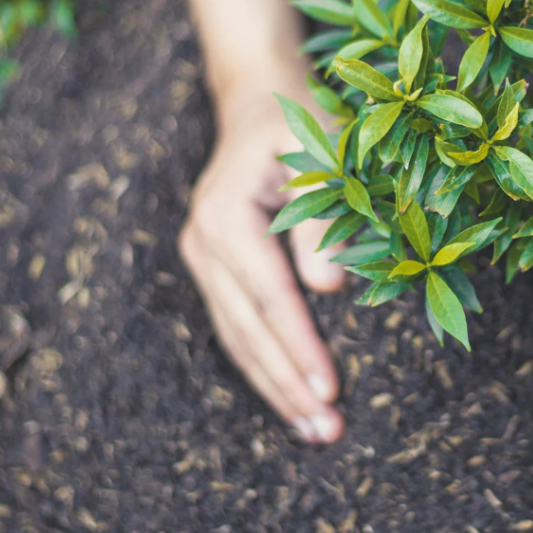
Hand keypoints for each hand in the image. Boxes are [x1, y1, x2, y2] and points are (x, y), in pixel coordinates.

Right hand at [179, 76, 346, 442]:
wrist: (258, 101)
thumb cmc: (301, 121)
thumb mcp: (322, 152)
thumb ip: (323, 218)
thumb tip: (330, 286)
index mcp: (228, 217)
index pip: (269, 296)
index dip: (299, 346)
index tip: (329, 390)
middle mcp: (204, 243)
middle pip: (247, 329)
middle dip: (287, 383)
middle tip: (327, 431)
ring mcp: (203, 257)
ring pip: (237, 336)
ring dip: (274, 386)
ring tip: (313, 430)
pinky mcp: (214, 266)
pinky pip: (236, 324)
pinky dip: (262, 362)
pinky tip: (288, 394)